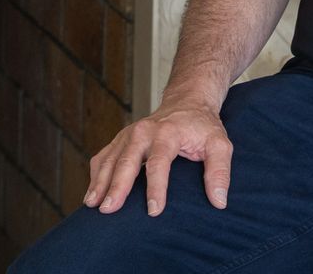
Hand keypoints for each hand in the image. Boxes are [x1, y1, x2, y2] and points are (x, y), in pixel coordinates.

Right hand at [85, 97, 231, 215]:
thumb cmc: (203, 127)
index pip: (159, 162)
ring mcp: (128, 134)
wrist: (186, 102)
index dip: (156, 187)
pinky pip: (103, 156)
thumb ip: (220, 171)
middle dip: (116, 186)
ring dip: (99, 182)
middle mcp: (143, 131)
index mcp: (167, 132)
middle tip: (109, 209)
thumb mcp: (220, 144)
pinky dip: (95, 174)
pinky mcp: (120, 139)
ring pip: (110, 159)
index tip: (153, 210)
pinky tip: (92, 193)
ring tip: (92, 204)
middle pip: (126, 161)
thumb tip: (219, 201)